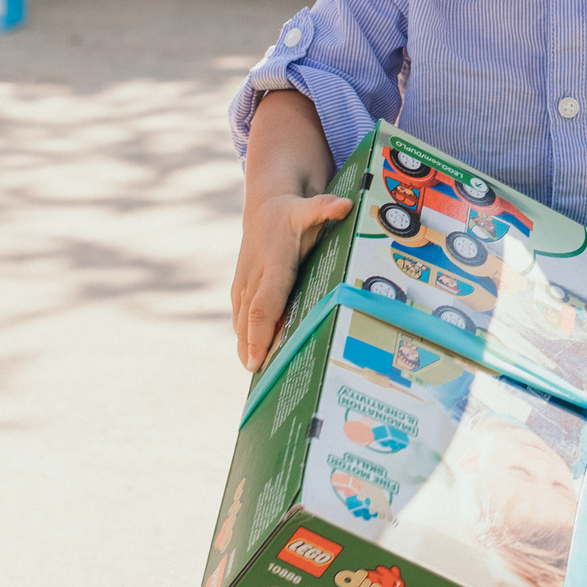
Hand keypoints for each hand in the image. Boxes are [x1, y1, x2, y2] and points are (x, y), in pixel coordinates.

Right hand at [231, 191, 353, 370]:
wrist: (265, 207)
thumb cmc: (291, 213)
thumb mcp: (308, 207)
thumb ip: (324, 208)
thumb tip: (345, 205)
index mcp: (271, 265)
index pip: (262, 306)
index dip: (259, 334)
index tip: (258, 360)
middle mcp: (253, 279)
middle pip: (249, 323)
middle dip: (253, 351)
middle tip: (262, 381)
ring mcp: (243, 287)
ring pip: (241, 325)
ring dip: (248, 351)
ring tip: (260, 381)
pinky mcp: (241, 293)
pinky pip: (242, 322)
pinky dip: (247, 343)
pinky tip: (257, 364)